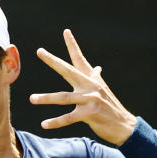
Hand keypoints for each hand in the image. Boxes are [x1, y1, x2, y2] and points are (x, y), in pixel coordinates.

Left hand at [28, 29, 136, 145]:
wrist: (125, 126)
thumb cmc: (110, 109)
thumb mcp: (103, 91)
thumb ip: (95, 79)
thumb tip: (97, 67)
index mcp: (91, 79)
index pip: (80, 59)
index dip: (73, 45)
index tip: (66, 31)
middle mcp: (90, 86)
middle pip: (68, 70)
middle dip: (53, 61)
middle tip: (39, 51)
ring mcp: (90, 99)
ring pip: (63, 97)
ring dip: (46, 98)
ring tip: (32, 99)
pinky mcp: (90, 114)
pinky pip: (68, 118)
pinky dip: (56, 122)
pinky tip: (44, 124)